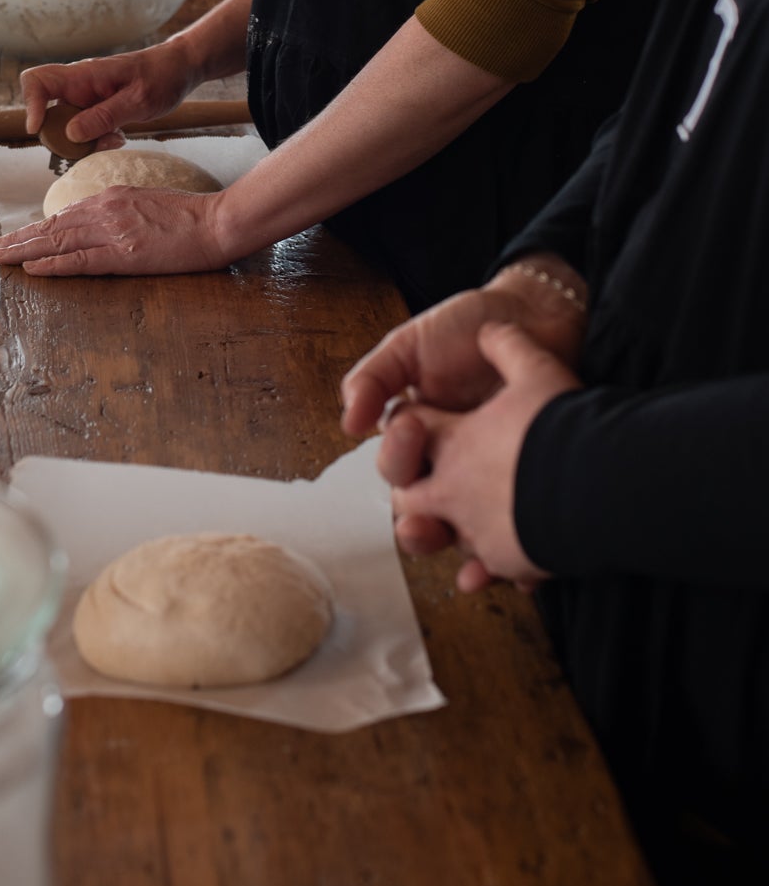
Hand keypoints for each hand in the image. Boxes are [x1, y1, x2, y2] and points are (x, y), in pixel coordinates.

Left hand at [0, 185, 231, 277]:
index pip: (63, 215)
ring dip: (23, 251)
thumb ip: (117, 211)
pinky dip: (52, 265)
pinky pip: (79, 261)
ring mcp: (113, 231)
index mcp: (111, 197)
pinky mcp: (124, 253)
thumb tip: (92, 224)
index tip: (13, 237)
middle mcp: (105, 210)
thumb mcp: (146, 203)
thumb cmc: (189, 217)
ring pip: (57, 242)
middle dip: (18, 239)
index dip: (34, 229)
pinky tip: (31, 268)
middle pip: (52, 228)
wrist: (218, 222)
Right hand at [19, 41, 197, 146]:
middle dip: (62, 136)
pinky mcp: (94, 109)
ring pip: (65, 126)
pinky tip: (118, 135)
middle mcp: (78, 86)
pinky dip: (95, 139)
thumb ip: (105, 116)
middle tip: (94, 143)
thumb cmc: (161, 76)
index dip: (30, 104)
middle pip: (46, 112)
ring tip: (115, 138)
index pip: (37, 81)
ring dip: (83, 141)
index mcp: (83, 76)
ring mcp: (85, 98)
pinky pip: (82, 129)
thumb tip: (70, 134)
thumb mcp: (138, 100)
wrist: (178, 69)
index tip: (39, 129)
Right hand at [341, 256, 586, 557]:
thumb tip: (348, 423)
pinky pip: (522, 532)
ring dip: (458, 549)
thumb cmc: (468, 325)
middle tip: (422, 523)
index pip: (396, 465)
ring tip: (462, 555)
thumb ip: (375, 377)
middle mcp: (451, 461)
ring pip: (468, 529)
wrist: (537, 315)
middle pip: (426, 509)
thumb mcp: (411, 344)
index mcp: (418, 432)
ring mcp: (491, 477)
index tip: (413, 427)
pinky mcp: (530, 486)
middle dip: (418, 524)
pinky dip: (516, 559)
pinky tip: (513, 570)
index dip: (398, 457)